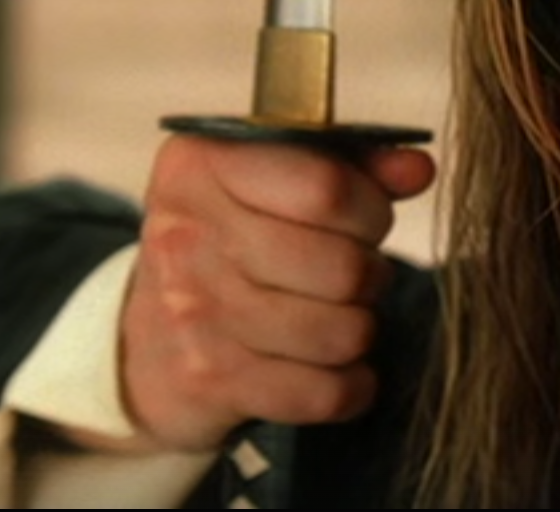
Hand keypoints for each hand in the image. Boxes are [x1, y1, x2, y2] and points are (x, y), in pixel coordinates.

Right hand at [116, 134, 434, 451]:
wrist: (142, 347)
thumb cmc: (224, 250)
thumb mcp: (266, 187)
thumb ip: (349, 166)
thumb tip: (416, 168)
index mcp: (200, 166)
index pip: (327, 188)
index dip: (371, 209)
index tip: (364, 221)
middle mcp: (188, 235)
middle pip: (344, 267)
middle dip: (369, 276)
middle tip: (352, 278)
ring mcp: (194, 313)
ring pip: (341, 332)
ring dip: (358, 331)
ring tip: (337, 319)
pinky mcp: (210, 381)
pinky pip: (324, 393)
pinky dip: (349, 387)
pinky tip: (335, 371)